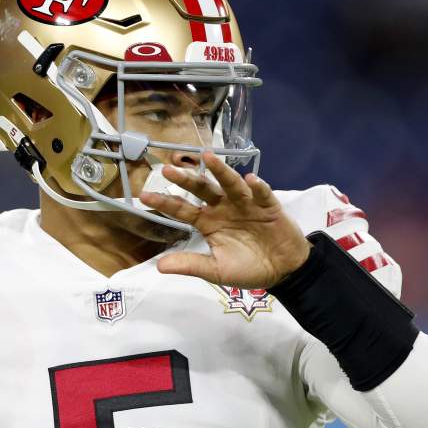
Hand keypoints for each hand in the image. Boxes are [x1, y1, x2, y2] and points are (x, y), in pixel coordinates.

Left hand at [138, 152, 309, 288]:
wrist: (282, 271)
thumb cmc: (248, 268)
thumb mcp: (216, 270)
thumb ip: (190, 265)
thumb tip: (159, 266)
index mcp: (208, 222)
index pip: (182, 209)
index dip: (165, 203)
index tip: (144, 196)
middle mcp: (223, 208)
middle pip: (202, 189)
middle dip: (186, 179)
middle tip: (168, 170)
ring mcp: (245, 204)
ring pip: (231, 184)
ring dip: (221, 170)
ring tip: (208, 157)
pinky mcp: (268, 206)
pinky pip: (262, 194)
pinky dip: (258, 187)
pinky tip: (250, 180)